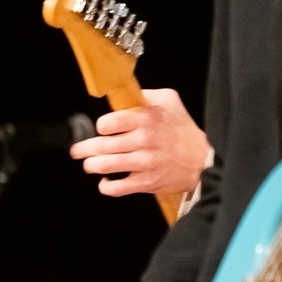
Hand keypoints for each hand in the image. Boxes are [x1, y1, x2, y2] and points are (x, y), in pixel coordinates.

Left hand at [70, 89, 211, 196]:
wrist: (203, 160)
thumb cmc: (184, 130)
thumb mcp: (170, 101)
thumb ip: (146, 95)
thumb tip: (126, 93)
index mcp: (146, 119)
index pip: (108, 123)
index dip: (101, 126)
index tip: (102, 129)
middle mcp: (142, 140)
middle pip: (101, 146)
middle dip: (84, 149)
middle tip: (78, 150)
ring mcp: (143, 163)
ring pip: (105, 166)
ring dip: (91, 165)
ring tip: (89, 164)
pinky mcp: (145, 182)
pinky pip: (116, 188)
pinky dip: (106, 186)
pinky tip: (105, 182)